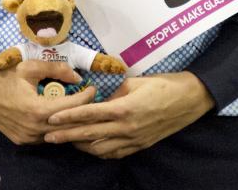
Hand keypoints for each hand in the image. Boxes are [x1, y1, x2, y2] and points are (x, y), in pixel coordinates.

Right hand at [0, 59, 97, 144]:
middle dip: (82, 111)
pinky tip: (60, 117)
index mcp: (37, 111)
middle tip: (90, 99)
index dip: (85, 97)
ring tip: (77, 107)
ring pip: (58, 133)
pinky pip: (46, 137)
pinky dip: (55, 128)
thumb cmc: (4, 77)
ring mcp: (29, 138)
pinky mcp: (23, 141)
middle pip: (68, 124)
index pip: (71, 107)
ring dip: (69, 121)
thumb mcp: (29, 67)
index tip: (93, 88)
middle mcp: (35, 129)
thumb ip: (56, 69)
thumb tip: (78, 76)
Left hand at [43, 71, 213, 158]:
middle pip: (89, 135)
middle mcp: (126, 128)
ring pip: (100, 149)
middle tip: (48, 136)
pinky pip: (115, 154)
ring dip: (81, 146)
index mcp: (124, 109)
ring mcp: (133, 140)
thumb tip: (98, 101)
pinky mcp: (140, 146)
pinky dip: (99, 151)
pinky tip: (90, 147)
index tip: (52, 119)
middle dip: (67, 136)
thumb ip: (113, 94)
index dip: (68, 117)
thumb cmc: (162, 84)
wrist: (189, 100)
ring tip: (66, 141)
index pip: (89, 114)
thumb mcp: (134, 83)